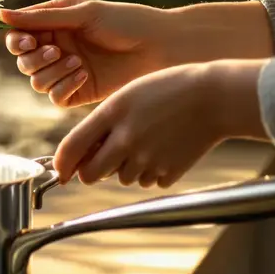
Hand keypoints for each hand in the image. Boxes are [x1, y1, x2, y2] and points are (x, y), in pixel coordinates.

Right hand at [0, 0, 172, 107]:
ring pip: (36, 81)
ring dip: (51, 73)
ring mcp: (68, 72)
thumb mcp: (81, 13)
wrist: (161, 47)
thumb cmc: (125, 21)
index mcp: (55, 25)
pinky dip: (63, 87)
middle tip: (56, 50)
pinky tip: (83, 75)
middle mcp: (58, 49)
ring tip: (76, 61)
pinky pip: (55, 98)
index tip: (28, 41)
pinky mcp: (81, 93)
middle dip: (34, 58)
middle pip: (24, 62)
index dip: (17, 42)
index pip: (19, 37)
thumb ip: (40, 17)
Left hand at [52, 60, 265, 186]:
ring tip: (147, 142)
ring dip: (127, 168)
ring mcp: (148, 158)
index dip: (61, 165)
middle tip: (102, 160)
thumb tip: (82, 155)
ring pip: (122, 179)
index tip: (60, 171)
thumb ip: (102, 124)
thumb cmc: (168, 91)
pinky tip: (166, 149)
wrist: (215, 97)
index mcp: (112, 114)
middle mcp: (126, 139)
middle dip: (91, 171)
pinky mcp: (169, 172)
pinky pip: (149, 182)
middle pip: (91, 175)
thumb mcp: (127, 96)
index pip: (71, 149)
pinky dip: (152, 172)